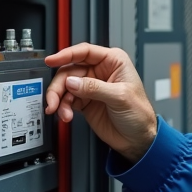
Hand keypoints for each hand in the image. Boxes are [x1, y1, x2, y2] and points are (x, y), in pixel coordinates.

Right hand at [44, 43, 157, 162]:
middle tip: (53, 99)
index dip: (66, 55)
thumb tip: (72, 81)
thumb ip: (94, 88)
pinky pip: (67, 100)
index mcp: (113, 62)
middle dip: (59, 85)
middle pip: (70, 70)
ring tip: (60, 111)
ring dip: (59, 99)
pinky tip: (66, 115)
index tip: (51, 60)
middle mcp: (100, 71)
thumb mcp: (119, 97)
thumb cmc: (140, 113)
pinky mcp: (85, 101)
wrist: (138, 139)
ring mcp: (91, 87)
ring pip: (65, 86)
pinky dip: (63, 107)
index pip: (85, 52)